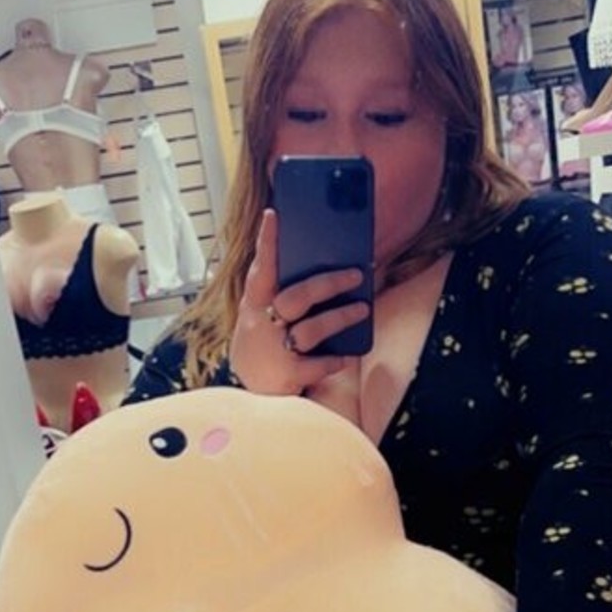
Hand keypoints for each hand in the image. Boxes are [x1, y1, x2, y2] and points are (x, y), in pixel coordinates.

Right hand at [229, 209, 370, 393]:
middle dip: (328, 283)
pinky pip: (316, 364)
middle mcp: (261, 325)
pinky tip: (347, 357)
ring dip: (340, 317)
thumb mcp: (261, 318)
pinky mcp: (286, 376)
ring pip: (311, 329)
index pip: (260, 269)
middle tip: (356, 274)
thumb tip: (320, 268)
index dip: (266, 243)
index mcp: (254, 305)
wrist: (248, 395)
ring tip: (362, 309)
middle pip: (296, 296)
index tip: (273, 215)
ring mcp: (273, 350)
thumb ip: (279, 296)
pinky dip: (334, 360)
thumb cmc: (264, 347)